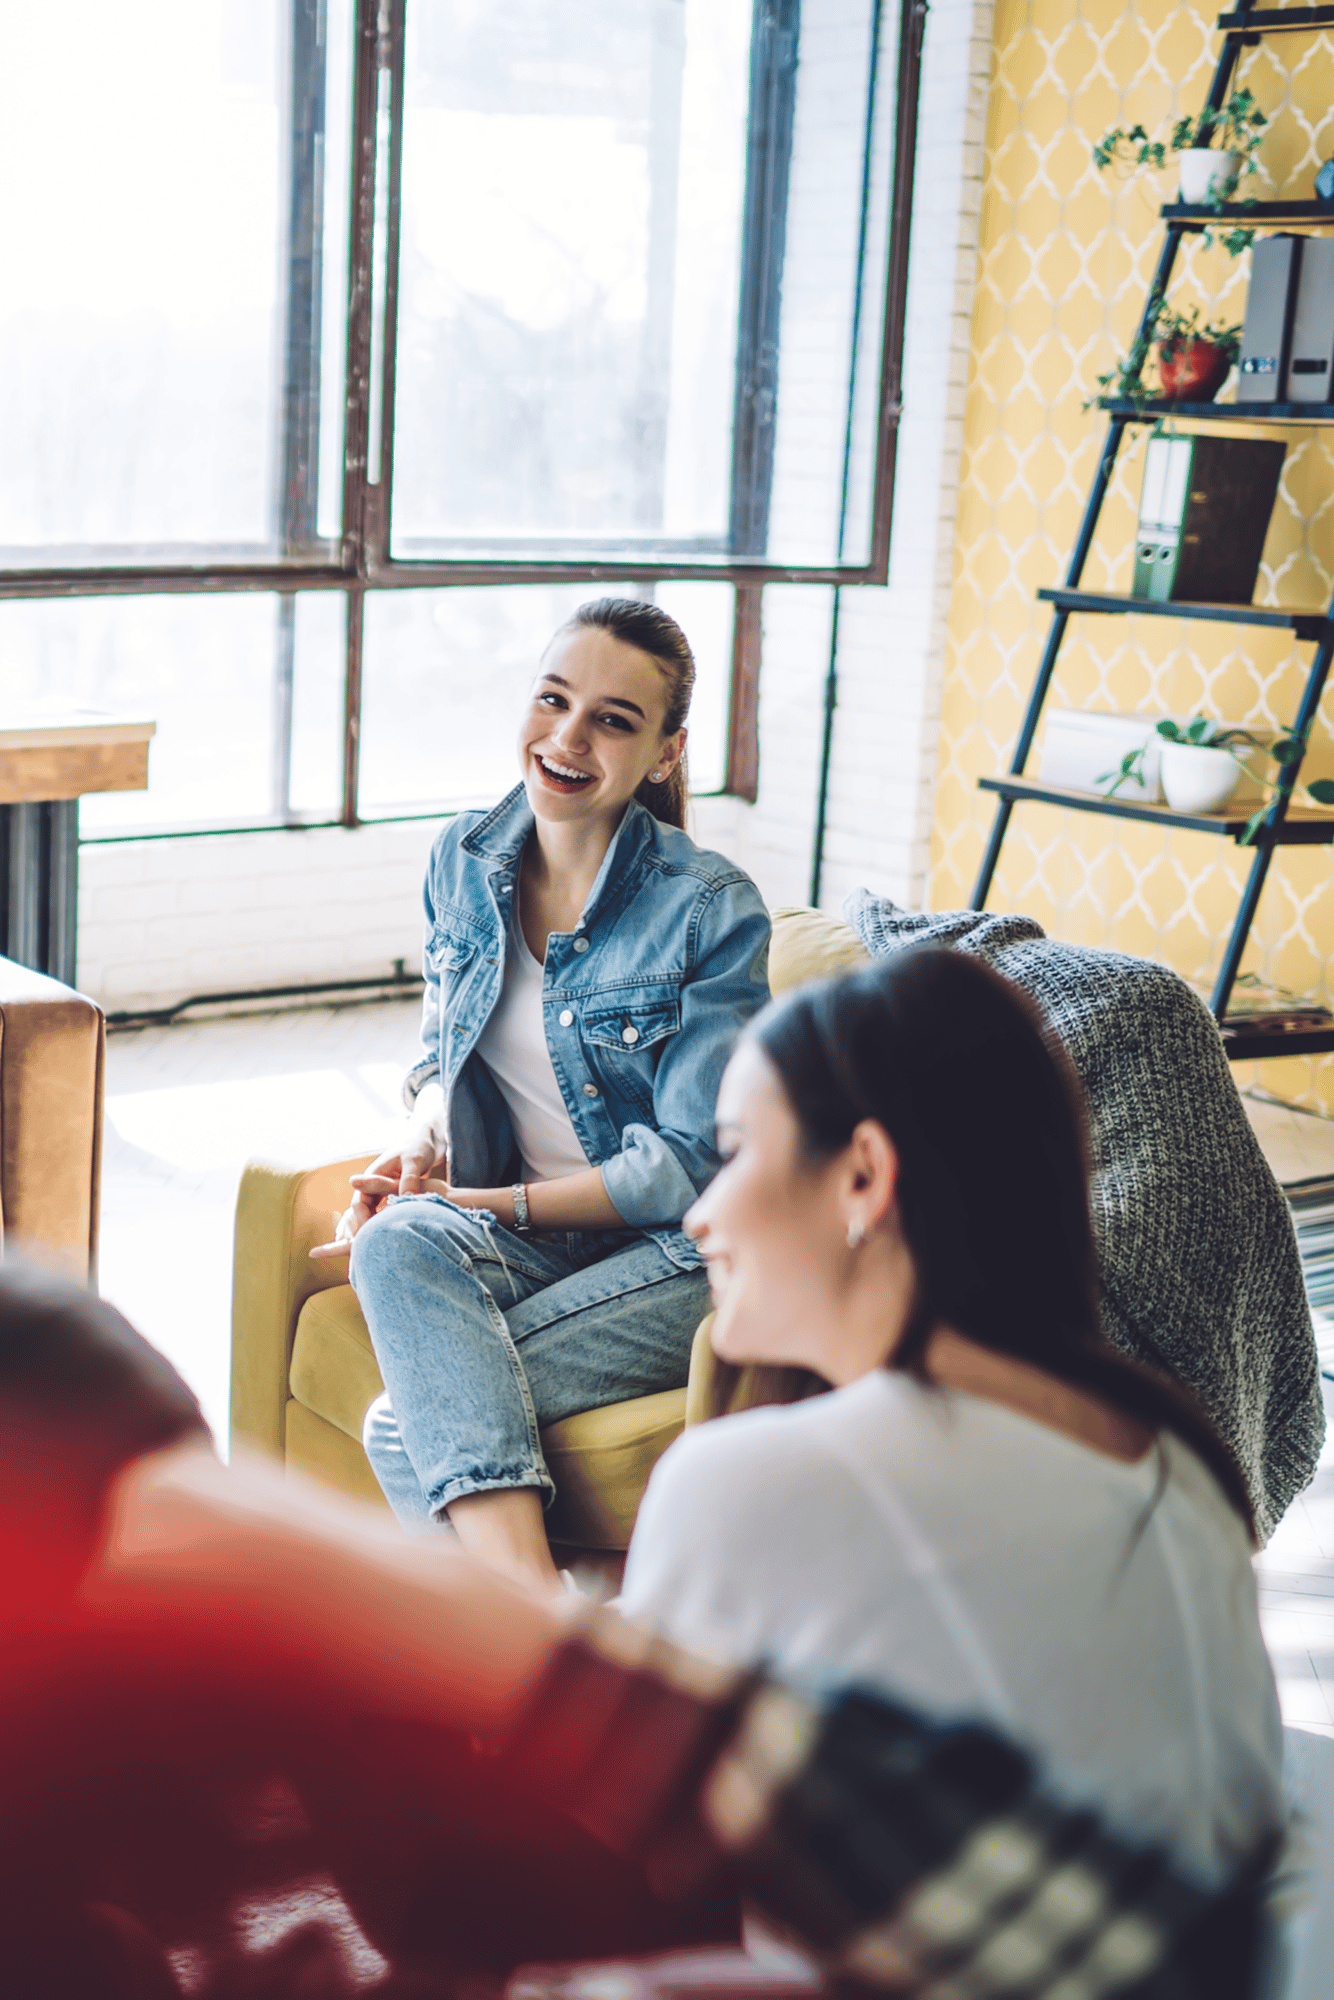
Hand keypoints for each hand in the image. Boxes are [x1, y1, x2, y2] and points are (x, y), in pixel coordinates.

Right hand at [308, 1130, 446, 1259]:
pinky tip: (389, 1243)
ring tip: (372, 1254)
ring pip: (371, 1216)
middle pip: (361, 1213)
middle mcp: (374, 1184)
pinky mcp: (392, 1197)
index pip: (359, 1203)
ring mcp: (382, 1191)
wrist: (427, 1142)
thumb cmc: (419, 1149)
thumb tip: (404, 1200)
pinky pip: (382, 1216)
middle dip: (362, 1232)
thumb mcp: (414, 1162)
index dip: (361, 1221)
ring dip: (371, 1232)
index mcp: (373, 1175)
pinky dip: (382, 1228)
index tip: (367, 1237)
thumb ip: (408, 1179)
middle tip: (366, 1252)